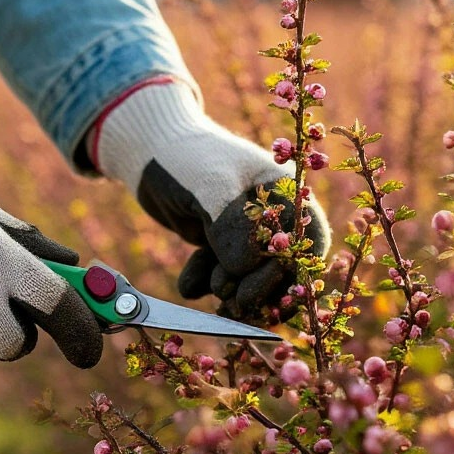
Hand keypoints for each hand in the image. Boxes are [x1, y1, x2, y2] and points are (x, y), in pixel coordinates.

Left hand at [90, 80, 330, 320]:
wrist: (146, 151)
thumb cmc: (185, 159)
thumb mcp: (210, 186)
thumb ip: (232, 225)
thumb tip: (247, 267)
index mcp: (286, 194)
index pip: (306, 245)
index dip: (290, 277)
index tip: (261, 294)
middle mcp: (271, 216)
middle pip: (280, 270)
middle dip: (257, 290)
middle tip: (231, 301)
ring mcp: (243, 232)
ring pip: (247, 279)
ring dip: (230, 292)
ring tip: (207, 288)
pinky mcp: (217, 244)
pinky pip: (218, 276)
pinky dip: (205, 285)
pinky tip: (189, 284)